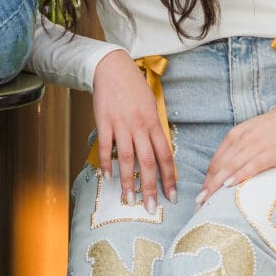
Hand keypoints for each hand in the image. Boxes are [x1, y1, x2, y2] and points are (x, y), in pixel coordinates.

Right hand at [91, 49, 175, 203]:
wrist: (113, 68)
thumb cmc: (134, 88)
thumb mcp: (151, 107)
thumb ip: (154, 130)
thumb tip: (160, 153)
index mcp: (154, 123)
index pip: (165, 156)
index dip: (170, 178)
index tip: (172, 196)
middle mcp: (140, 126)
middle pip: (148, 162)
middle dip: (151, 187)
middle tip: (152, 207)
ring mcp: (121, 125)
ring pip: (127, 158)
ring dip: (128, 181)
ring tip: (129, 200)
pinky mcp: (104, 122)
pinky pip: (106, 147)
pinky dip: (107, 164)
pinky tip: (107, 177)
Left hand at [199, 101, 275, 202]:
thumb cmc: (274, 128)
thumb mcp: (250, 135)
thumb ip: (238, 149)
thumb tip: (227, 171)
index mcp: (234, 136)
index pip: (215, 161)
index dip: (207, 179)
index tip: (200, 195)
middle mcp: (241, 140)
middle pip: (219, 166)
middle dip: (208, 186)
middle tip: (199, 203)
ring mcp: (255, 146)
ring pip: (231, 167)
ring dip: (217, 185)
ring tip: (209, 200)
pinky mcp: (271, 152)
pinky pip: (251, 166)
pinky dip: (239, 176)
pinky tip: (229, 186)